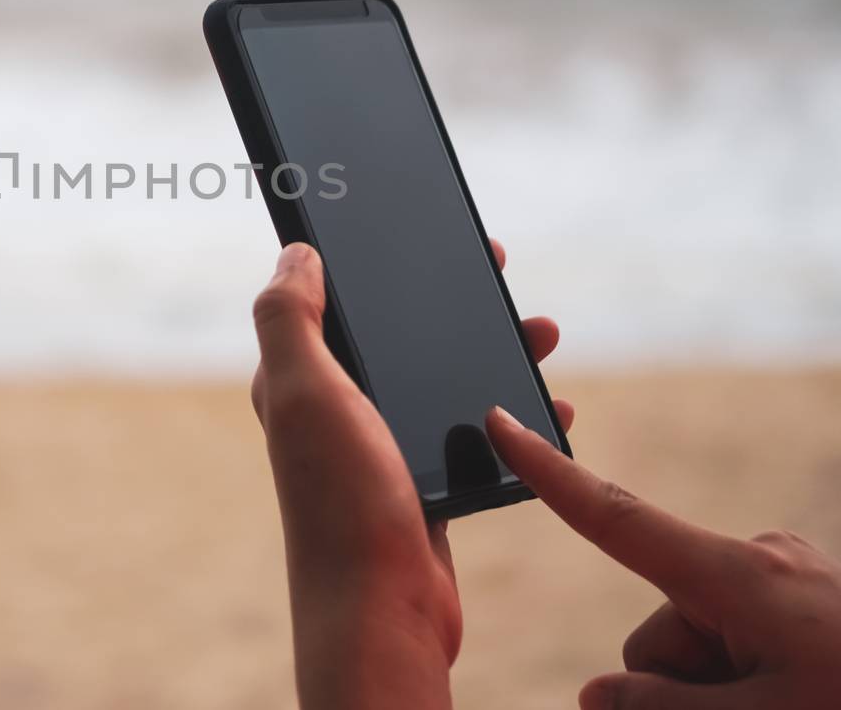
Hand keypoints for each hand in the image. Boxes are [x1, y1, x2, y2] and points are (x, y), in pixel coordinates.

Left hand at [250, 240, 570, 708]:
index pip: (335, 299)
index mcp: (300, 378)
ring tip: (540, 332)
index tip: (427, 230)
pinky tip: (550, 407)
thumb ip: (290, 318)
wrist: (385, 610)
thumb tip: (295, 253)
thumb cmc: (342, 501)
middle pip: (397, 332)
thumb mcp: (304, 393)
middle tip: (497, 271)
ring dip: (490, 348)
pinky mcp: (423, 480)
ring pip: (441, 376)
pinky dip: (512, 412)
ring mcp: (382, 445)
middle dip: (447, 298)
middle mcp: (336, 407)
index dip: (373, 259)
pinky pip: (472, 430)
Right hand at [486, 405, 840, 708]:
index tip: (499, 423)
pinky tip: (801, 705)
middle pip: (661, 631)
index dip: (548, 475)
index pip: (614, 517)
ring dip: (721, 697)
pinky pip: (747, 644)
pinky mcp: (818, 605)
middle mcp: (760, 562)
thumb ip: (660, 709)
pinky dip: (751, 686)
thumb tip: (597, 694)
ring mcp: (794, 582)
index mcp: (738, 577)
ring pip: (704, 649)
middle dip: (679, 690)